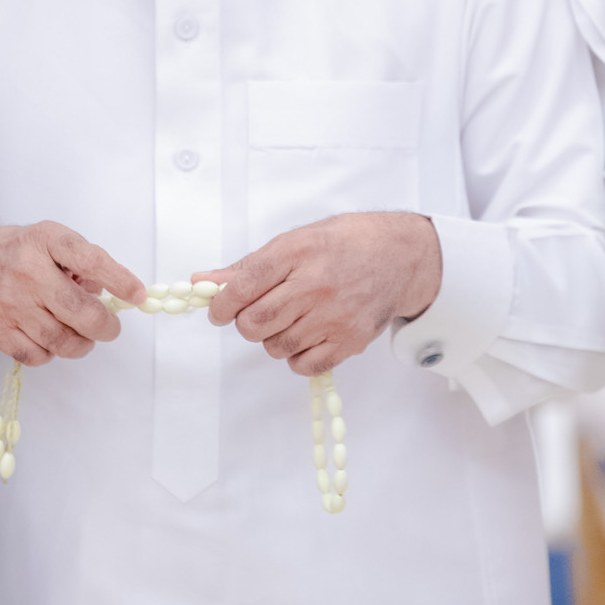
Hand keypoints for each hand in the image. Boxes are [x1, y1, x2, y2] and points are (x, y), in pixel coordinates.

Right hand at [0, 222, 143, 364]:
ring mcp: (8, 304)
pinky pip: (38, 356)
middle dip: (105, 327)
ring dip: (80, 343)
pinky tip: (49, 338)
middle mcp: (25, 272)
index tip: (138, 295)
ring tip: (81, 335)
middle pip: (80, 313)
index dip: (119, 280)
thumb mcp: (48, 240)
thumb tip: (108, 294)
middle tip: (109, 328)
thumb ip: (81, 262)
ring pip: (62, 341)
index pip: (90, 260)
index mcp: (44, 241)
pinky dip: (51, 352)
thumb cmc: (14, 252)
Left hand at [195, 212, 440, 374]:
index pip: (244, 286)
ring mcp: (335, 315)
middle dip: (246, 323)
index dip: (221, 304)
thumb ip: (249, 266)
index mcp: (298, 252)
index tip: (219, 310)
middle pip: (255, 323)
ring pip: (276, 347)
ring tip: (290, 319)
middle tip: (256, 313)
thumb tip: (203, 282)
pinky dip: (297, 356)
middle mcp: (317, 284)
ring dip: (273, 338)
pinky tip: (306, 335)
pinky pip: (304, 364)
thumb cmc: (345, 244)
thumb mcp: (296, 240)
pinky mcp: (351, 340)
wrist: (400, 255)